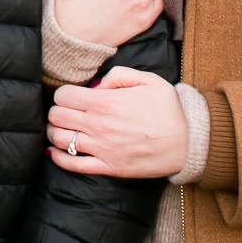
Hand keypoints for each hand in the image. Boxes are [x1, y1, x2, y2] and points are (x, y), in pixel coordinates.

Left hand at [44, 67, 186, 178]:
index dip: (64, 94)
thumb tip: (95, 86)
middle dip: (57, 112)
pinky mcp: (108, 167)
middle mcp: (99, 126)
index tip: (71, 97)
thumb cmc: (168, 110)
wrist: (187, 143)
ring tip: (62, 129)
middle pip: (57, 116)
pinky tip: (54, 151)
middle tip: (65, 112)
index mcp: (106, 103)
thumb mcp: (148, 80)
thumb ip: (118, 75)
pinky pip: (73, 165)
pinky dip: (58, 158)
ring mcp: (102, 149)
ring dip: (55, 132)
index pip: (63, 96)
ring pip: (59, 140)